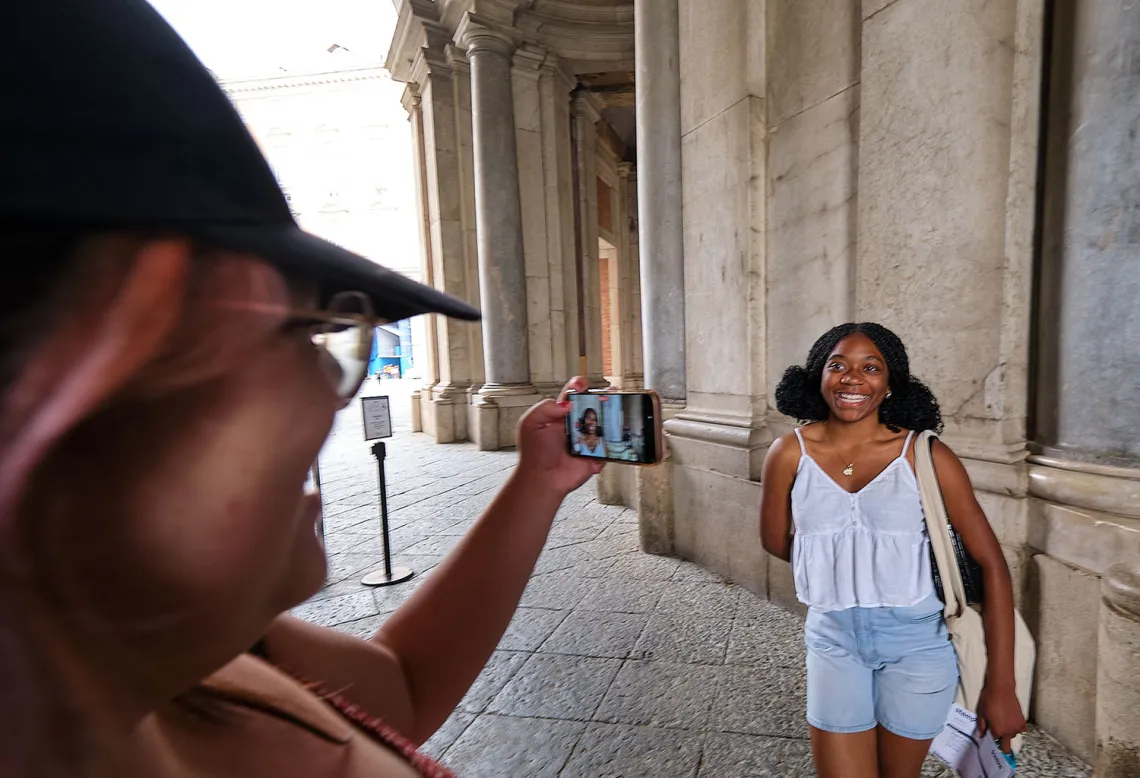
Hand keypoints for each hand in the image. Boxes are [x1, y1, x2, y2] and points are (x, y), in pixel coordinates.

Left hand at [514, 377, 602, 496]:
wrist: (541, 479)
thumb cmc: (534, 452)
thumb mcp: (530, 424)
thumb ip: (545, 408)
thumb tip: (567, 405)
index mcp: (562, 413)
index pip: (573, 394)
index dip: (579, 385)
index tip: (582, 385)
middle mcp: (577, 423)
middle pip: (594, 406)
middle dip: (604, 398)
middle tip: (609, 395)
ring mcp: (587, 439)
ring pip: (605, 425)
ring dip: (610, 421)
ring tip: (610, 420)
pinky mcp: (595, 455)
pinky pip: (607, 449)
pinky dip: (604, 451)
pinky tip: (594, 456)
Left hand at [976, 682, 1025, 752]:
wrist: (1001, 689)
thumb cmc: (989, 700)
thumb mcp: (981, 714)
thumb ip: (981, 727)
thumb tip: (980, 735)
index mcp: (998, 732)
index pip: (995, 743)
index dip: (991, 740)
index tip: (990, 736)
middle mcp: (1009, 732)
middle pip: (1006, 744)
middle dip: (1001, 742)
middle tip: (996, 732)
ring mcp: (1017, 727)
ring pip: (1013, 736)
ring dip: (1008, 732)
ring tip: (1002, 721)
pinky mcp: (1022, 720)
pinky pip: (1021, 729)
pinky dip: (1017, 727)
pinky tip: (1011, 720)